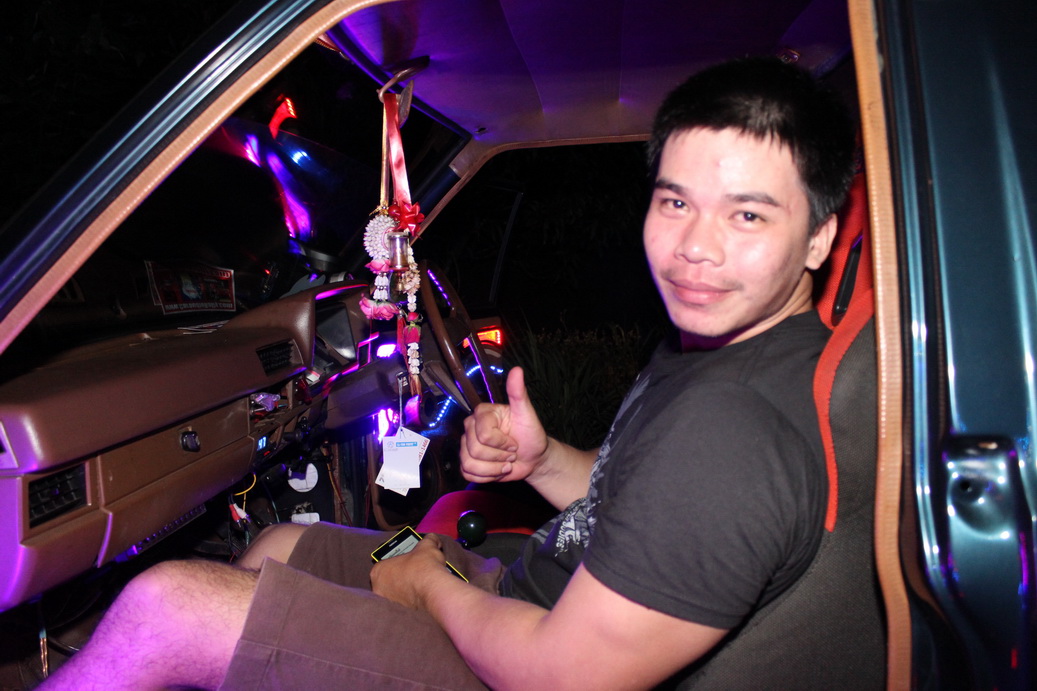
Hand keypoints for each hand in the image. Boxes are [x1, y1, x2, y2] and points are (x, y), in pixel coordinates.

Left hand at [370, 534, 450, 610]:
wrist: (433, 589)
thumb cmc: (423, 567)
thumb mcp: (426, 545)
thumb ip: (427, 540)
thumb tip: (432, 539)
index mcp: (378, 571)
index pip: (385, 564)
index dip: (398, 562)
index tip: (409, 563)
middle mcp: (378, 589)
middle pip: (389, 581)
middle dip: (401, 578)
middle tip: (415, 574)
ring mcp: (387, 604)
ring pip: (396, 595)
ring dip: (405, 591)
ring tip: (420, 585)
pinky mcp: (398, 615)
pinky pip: (403, 606)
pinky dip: (410, 602)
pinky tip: (421, 596)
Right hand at [459, 367, 548, 482]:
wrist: (533, 458)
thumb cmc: (531, 435)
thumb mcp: (527, 414)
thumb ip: (519, 393)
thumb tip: (517, 370)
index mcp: (483, 413)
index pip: (484, 434)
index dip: (502, 443)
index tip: (514, 442)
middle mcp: (471, 427)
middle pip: (475, 450)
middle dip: (499, 457)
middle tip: (511, 453)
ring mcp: (467, 445)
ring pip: (470, 464)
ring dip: (494, 469)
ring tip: (505, 463)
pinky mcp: (467, 462)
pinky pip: (468, 473)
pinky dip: (487, 476)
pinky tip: (497, 470)